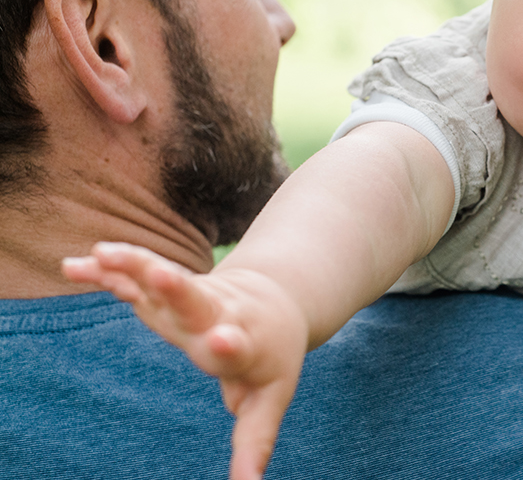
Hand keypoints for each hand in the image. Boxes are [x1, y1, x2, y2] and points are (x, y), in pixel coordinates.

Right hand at [63, 242, 309, 479]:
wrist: (276, 301)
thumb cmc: (269, 360)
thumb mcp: (270, 398)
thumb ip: (254, 440)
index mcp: (245, 344)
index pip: (237, 346)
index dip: (230, 344)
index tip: (224, 339)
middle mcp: (216, 314)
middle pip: (197, 301)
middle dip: (179, 289)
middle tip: (164, 275)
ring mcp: (191, 296)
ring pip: (161, 277)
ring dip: (134, 266)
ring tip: (104, 254)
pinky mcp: (168, 285)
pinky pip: (136, 276)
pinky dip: (108, 271)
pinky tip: (75, 265)